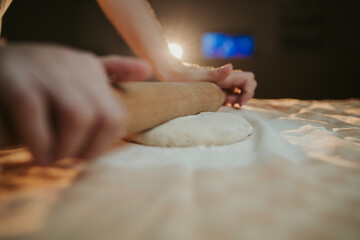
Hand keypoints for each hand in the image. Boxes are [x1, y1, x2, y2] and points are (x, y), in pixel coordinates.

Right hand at [0, 44, 151, 164]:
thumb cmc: (41, 75)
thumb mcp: (79, 69)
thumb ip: (113, 71)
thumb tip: (147, 69)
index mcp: (90, 67)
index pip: (117, 115)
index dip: (106, 143)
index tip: (86, 155)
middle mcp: (73, 65)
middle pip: (103, 116)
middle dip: (90, 148)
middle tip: (71, 160)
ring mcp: (45, 70)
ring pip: (77, 115)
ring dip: (67, 147)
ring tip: (54, 159)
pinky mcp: (16, 79)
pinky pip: (35, 114)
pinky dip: (39, 141)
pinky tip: (38, 155)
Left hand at [155, 59, 256, 106]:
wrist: (174, 74)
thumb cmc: (186, 77)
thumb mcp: (201, 77)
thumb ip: (217, 73)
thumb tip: (231, 67)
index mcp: (227, 75)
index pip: (249, 79)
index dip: (248, 92)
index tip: (237, 103)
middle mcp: (227, 77)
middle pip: (248, 84)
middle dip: (245, 95)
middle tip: (231, 104)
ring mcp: (223, 82)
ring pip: (240, 89)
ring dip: (238, 98)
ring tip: (225, 103)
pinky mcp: (217, 87)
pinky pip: (231, 92)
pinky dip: (231, 99)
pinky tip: (220, 103)